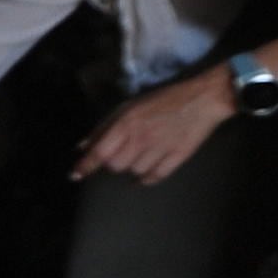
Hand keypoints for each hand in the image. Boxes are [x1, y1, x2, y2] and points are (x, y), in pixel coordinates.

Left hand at [76, 67, 236, 184]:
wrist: (202, 99)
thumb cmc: (163, 99)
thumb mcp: (129, 107)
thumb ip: (105, 127)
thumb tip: (82, 146)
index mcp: (126, 123)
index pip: (99, 151)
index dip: (85, 166)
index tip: (74, 176)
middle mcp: (140, 139)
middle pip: (115, 165)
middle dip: (114, 161)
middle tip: (122, 150)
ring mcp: (160, 150)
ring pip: (134, 171)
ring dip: (132, 166)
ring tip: (141, 153)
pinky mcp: (177, 158)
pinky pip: (155, 177)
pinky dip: (147, 178)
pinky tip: (145, 174)